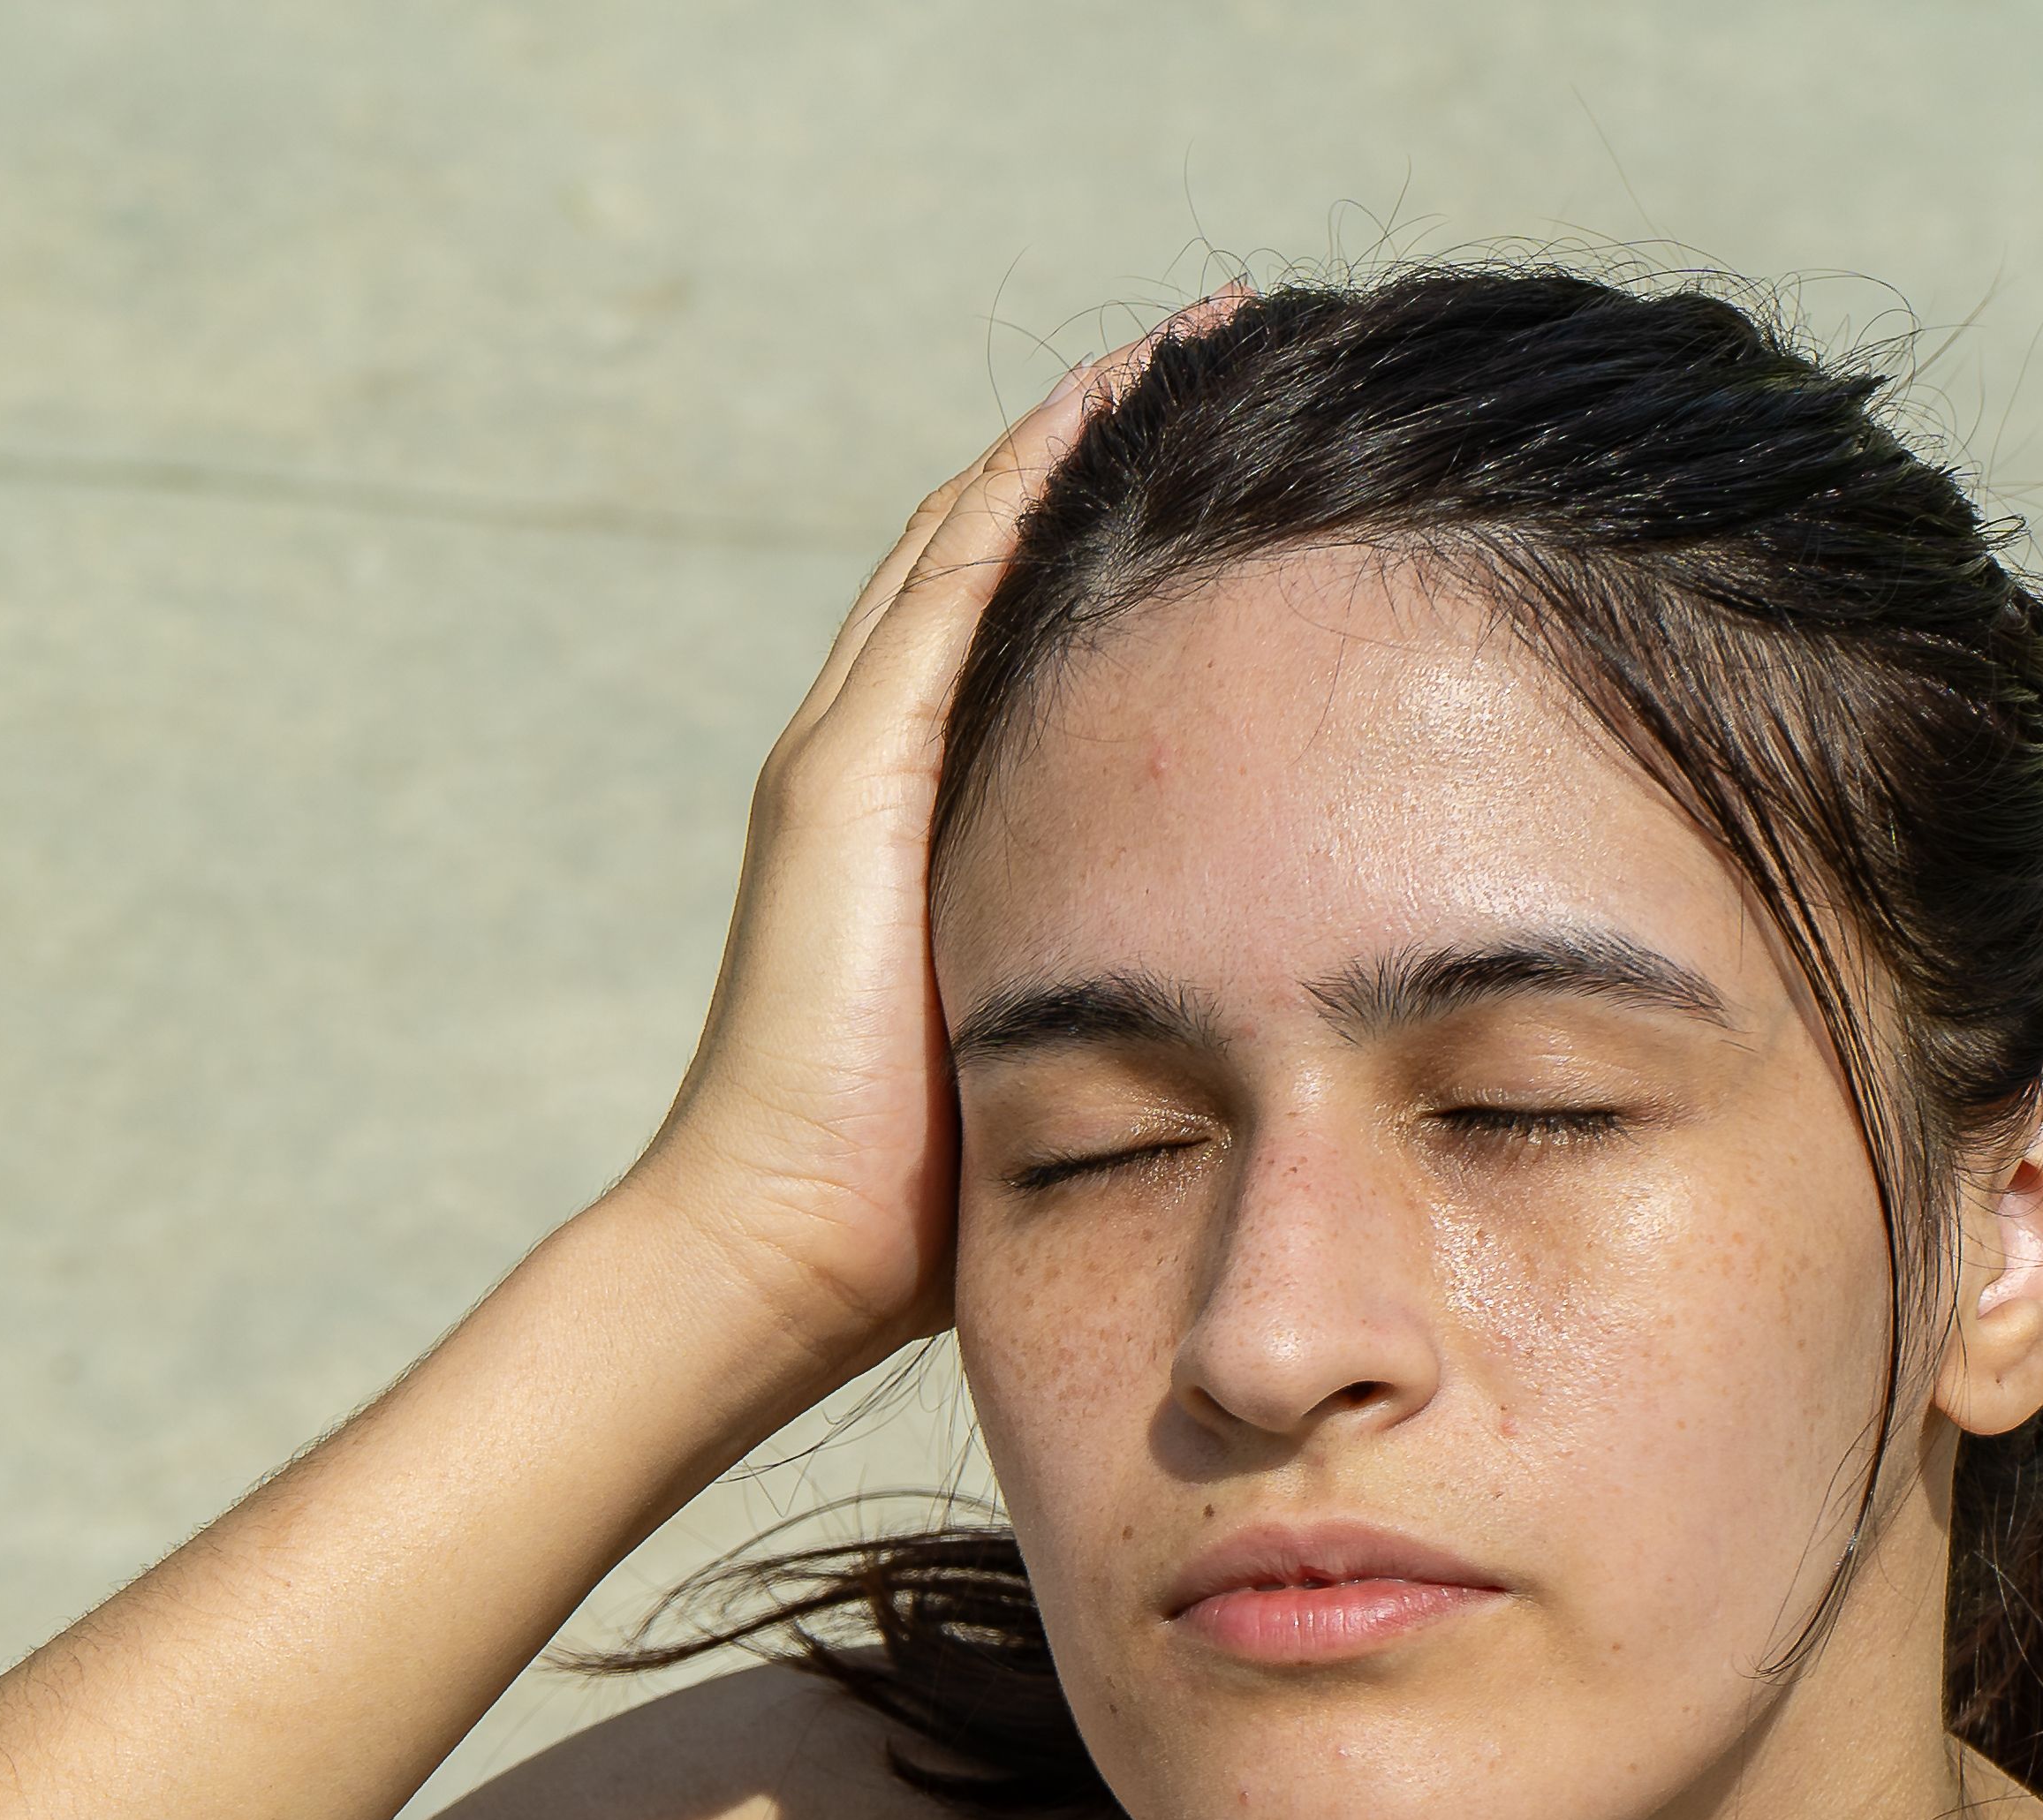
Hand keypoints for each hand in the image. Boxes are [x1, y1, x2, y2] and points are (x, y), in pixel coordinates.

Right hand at [619, 294, 1233, 1379]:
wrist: (783, 1254)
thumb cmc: (926, 1204)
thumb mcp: (1052, 1041)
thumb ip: (1112, 971)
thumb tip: (1259, 973)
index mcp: (919, 822)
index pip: (1020, 632)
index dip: (1111, 531)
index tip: (1232, 457)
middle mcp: (871, 761)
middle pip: (993, 553)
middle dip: (1100, 447)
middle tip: (1221, 345)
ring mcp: (845, 756)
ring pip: (970, 540)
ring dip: (1076, 435)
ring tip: (1188, 343)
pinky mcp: (842, 777)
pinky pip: (949, 589)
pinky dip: (1028, 490)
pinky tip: (1116, 410)